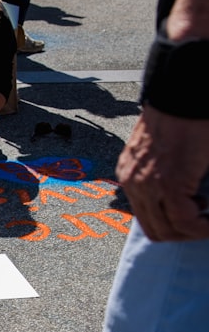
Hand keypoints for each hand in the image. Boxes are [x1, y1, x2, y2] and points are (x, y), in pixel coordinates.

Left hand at [116, 106, 208, 240]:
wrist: (182, 98)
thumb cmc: (180, 119)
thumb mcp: (162, 152)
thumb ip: (163, 176)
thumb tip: (185, 197)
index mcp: (130, 175)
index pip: (145, 217)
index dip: (172, 225)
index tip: (193, 218)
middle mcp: (133, 183)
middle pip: (155, 229)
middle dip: (183, 233)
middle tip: (204, 223)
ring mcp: (148, 185)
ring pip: (168, 230)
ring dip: (194, 231)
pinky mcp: (169, 183)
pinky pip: (183, 220)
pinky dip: (201, 226)